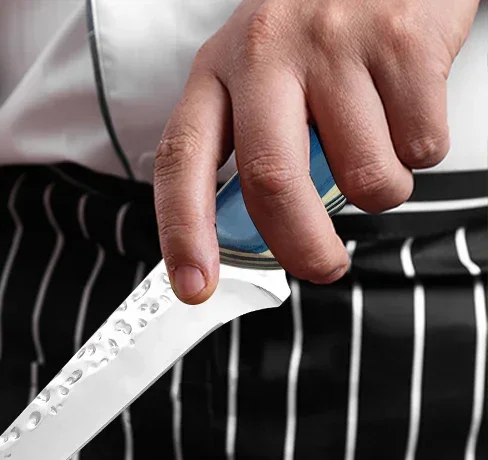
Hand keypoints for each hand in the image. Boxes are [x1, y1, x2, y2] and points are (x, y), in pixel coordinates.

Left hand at [154, 0, 479, 302]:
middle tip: (322, 267)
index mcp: (217, 72)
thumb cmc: (318, 30)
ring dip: (379, 191)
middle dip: (301, 247)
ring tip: (377, 150)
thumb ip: (251, 148)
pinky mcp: (401, 41)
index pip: (183, 161)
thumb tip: (263, 238)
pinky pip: (420, 146)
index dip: (182, 232)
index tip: (193, 286)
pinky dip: (419, 154)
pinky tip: (405, 113)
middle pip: (272, 182)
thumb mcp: (259, 77)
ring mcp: (333, 44)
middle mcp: (265, 54)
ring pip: (361, 176)